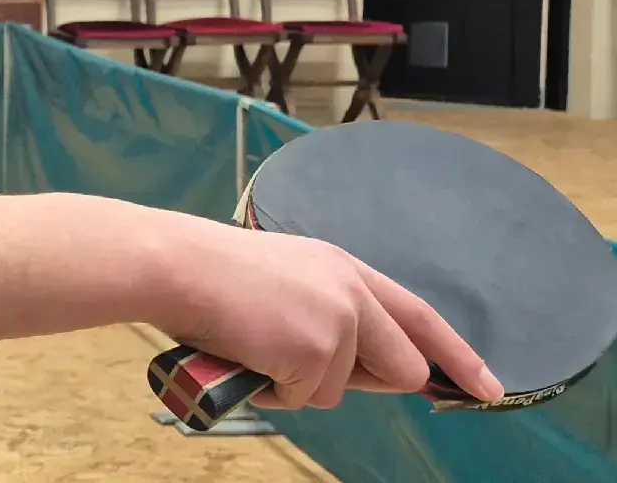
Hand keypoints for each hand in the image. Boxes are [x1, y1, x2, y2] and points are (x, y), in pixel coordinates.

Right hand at [153, 219, 504, 410]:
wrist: (176, 266)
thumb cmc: (211, 275)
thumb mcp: (286, 280)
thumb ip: (330, 312)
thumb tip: (354, 367)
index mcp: (345, 268)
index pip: (420, 316)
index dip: (458, 356)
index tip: (487, 388)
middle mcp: (351, 291)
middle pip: (399, 367)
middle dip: (363, 381)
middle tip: (303, 368)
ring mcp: (337, 320)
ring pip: (339, 390)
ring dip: (297, 384)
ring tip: (254, 346)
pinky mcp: (314, 349)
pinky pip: (304, 397)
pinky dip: (271, 389)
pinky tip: (245, 356)